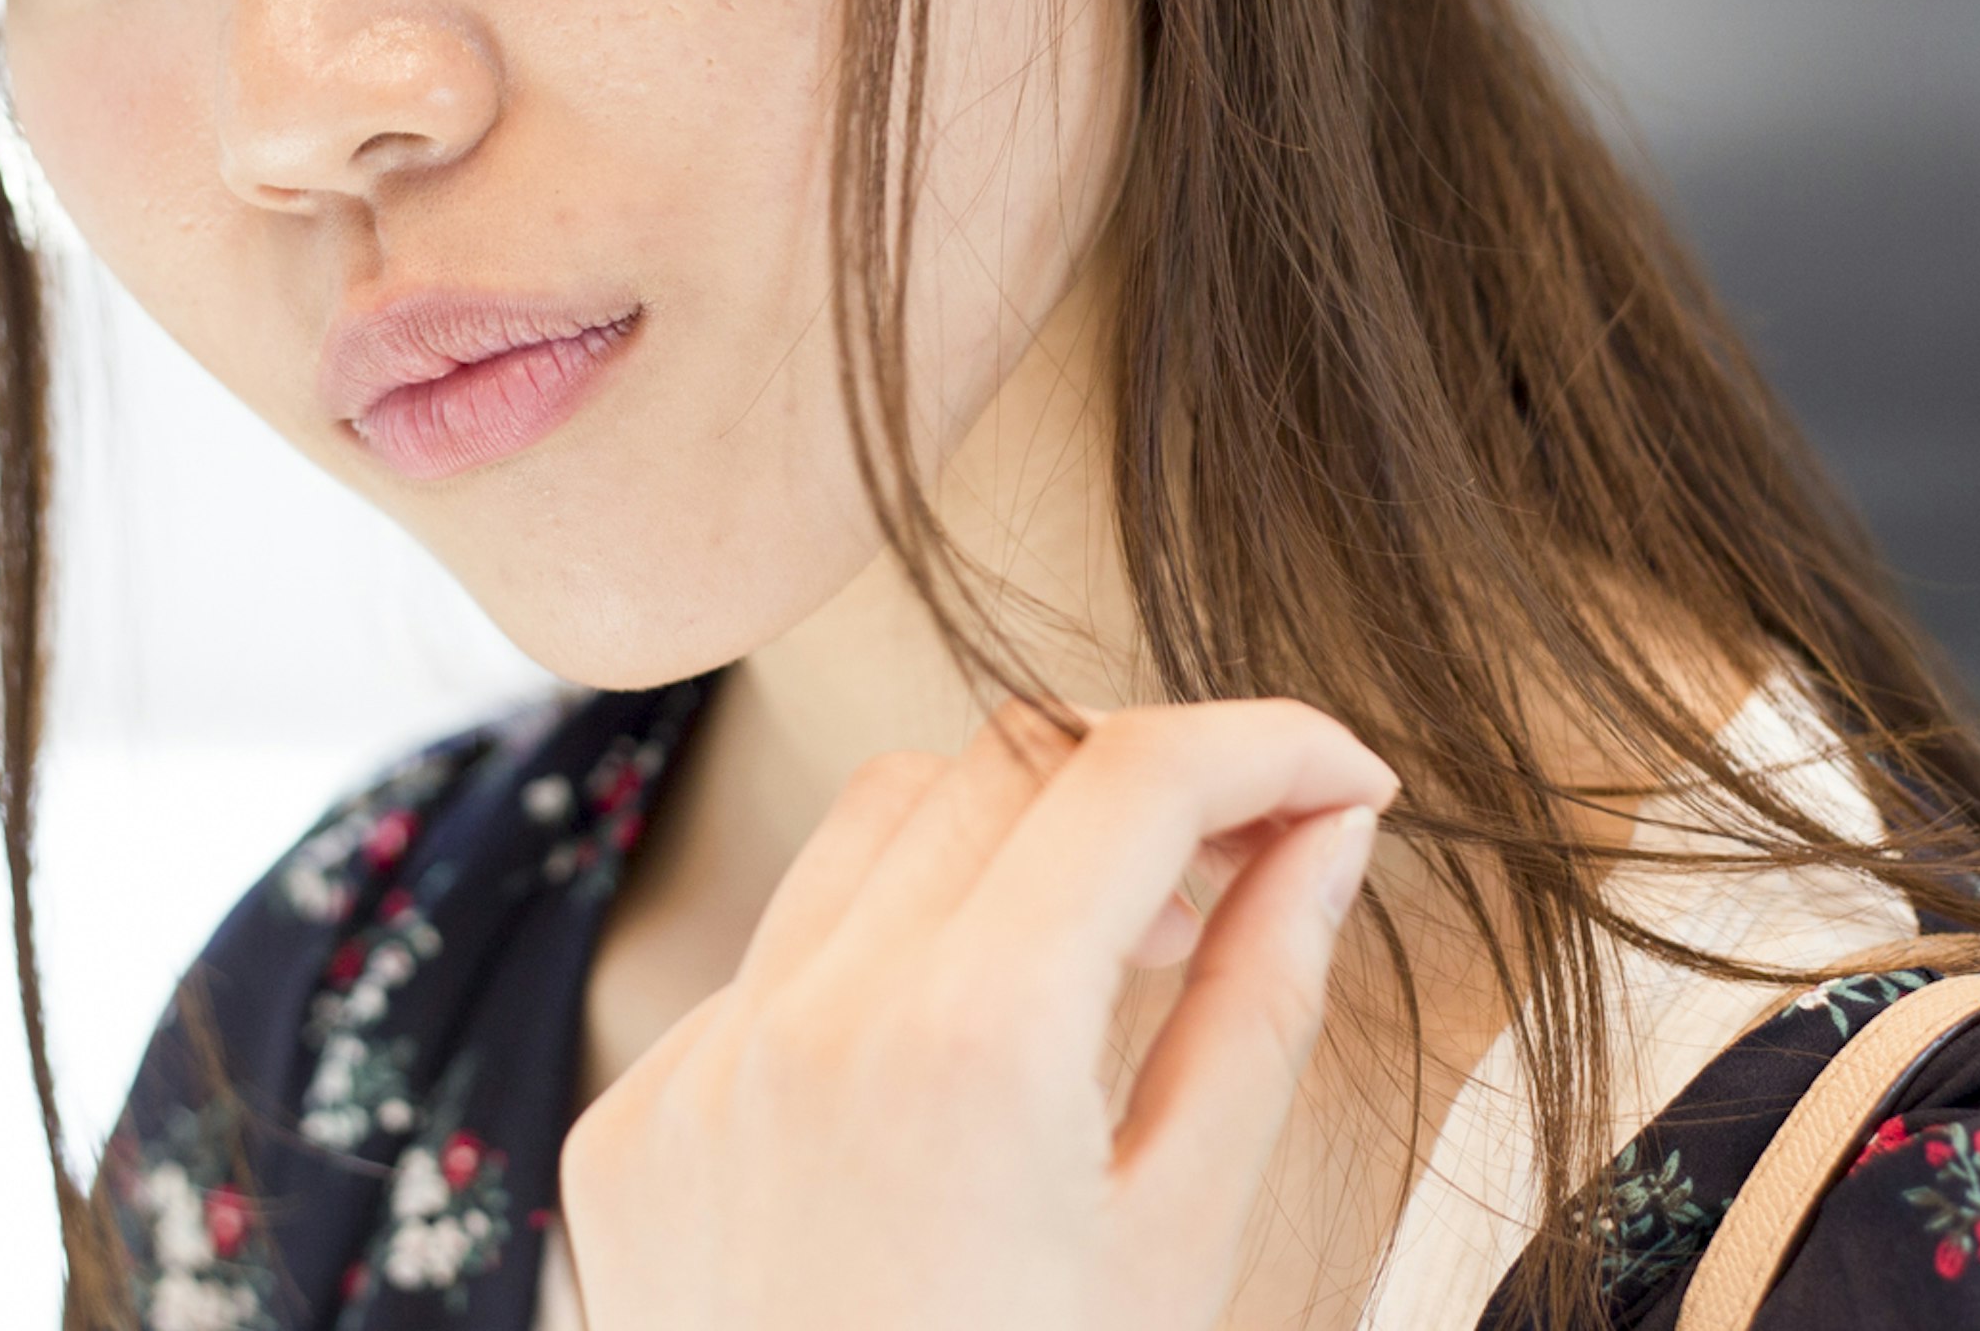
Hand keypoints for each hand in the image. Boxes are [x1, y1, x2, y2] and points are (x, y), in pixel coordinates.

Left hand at [559, 698, 1396, 1330]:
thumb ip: (1258, 1002)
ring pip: (873, 829)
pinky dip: (881, 969)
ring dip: (1005, 849)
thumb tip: (1327, 836)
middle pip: (1005, 765)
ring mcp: (699, 1064)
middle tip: (1241, 885)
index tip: (1345, 778)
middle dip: (1142, 791)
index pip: (1134, 775)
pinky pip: (772, 962)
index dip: (1266, 744)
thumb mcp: (1183, 1235)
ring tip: (1100, 967)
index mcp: (972, 1040)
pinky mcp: (634, 1119)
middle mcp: (811, 1017)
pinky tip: (950, 1092)